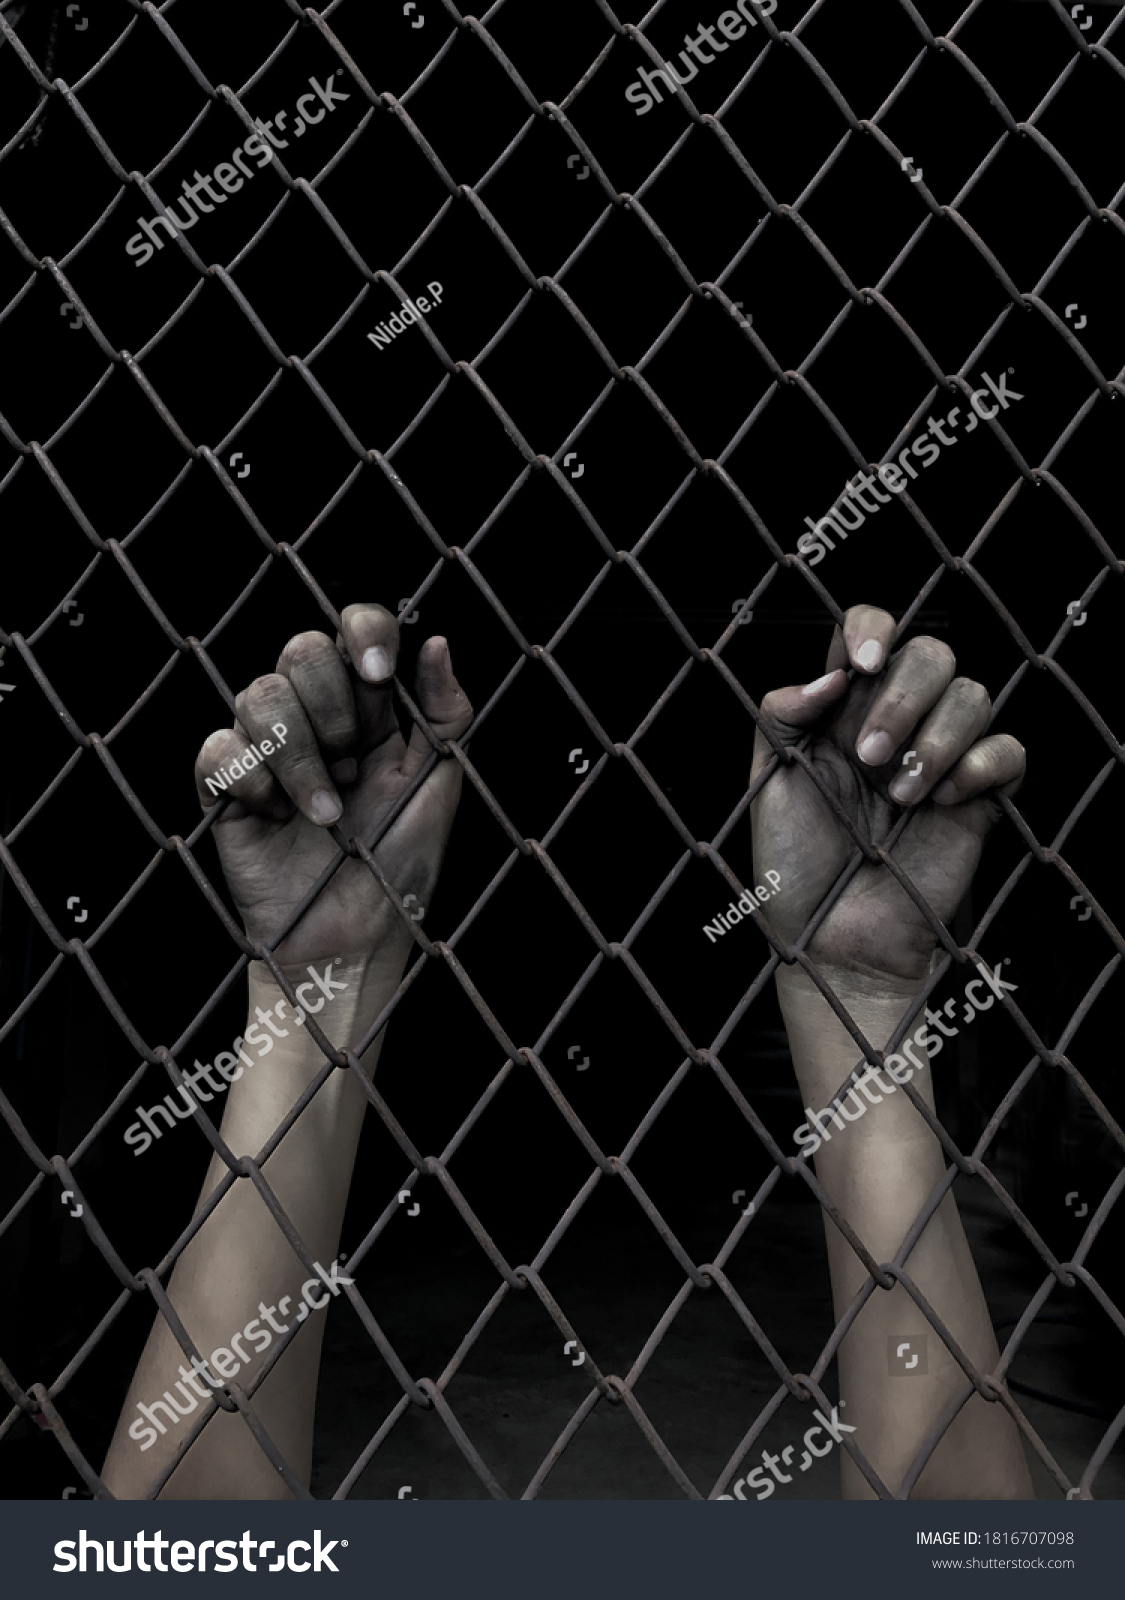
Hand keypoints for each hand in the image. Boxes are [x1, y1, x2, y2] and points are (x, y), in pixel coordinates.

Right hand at [193, 604, 472, 966]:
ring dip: (298, 756)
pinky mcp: (226, 788)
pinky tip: (275, 818)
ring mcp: (267, 750)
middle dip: (329, 701)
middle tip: (353, 761)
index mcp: (370, 707)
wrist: (355, 939)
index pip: (356, 627)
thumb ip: (445, 711)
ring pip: (256, 694)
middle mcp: (315, 717)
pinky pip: (218, 749)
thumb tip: (436, 641)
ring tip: (325, 814)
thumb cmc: (401, 865)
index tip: (379, 674)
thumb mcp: (440, 785)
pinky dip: (251, 780)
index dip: (363, 631)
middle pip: (300, 649)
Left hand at [751, 604, 1024, 989]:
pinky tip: (943, 802)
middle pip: (932, 652)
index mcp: (842, 708)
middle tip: (869, 757)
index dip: (874, 627)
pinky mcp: (980, 798)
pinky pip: (1008, 749)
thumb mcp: (769, 783)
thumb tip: (831, 675)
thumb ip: (782, 716)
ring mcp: (940, 758)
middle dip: (903, 696)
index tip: (864, 663)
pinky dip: (980, 765)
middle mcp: (895, 722)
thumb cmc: (795, 865)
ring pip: (973, 694)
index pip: (872, 631)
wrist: (832, 941)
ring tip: (899, 796)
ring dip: (936, 738)